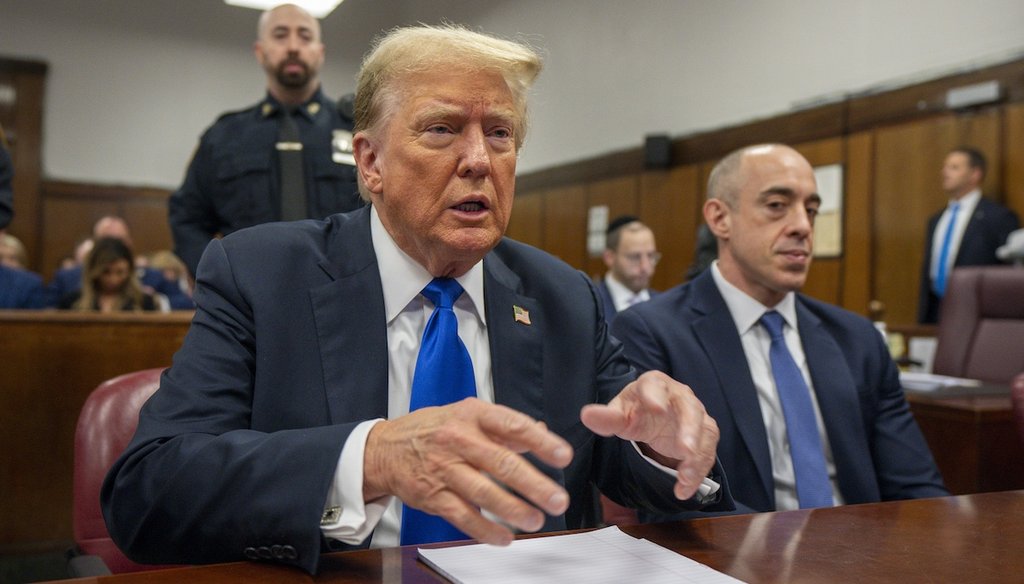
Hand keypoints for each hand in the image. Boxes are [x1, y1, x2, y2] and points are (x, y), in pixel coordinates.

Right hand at [363, 398, 572, 545]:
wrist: (383, 448)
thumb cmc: (432, 430)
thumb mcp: (467, 415)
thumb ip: (504, 427)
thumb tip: (541, 431)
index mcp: (472, 414)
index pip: (513, 425)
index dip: (541, 441)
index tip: (563, 456)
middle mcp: (458, 439)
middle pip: (501, 463)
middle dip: (534, 484)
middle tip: (557, 499)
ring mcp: (444, 468)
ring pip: (483, 492)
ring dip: (513, 510)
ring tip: (535, 520)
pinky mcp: (432, 495)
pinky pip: (462, 516)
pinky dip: (485, 529)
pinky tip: (504, 537)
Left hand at [580, 370, 718, 499]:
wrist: (656, 419)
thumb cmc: (637, 412)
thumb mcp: (619, 416)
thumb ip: (606, 417)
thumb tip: (586, 415)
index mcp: (655, 384)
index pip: (655, 385)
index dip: (655, 396)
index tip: (655, 408)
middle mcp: (680, 396)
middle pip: (690, 410)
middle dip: (689, 430)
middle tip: (685, 450)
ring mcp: (696, 414)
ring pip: (704, 433)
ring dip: (697, 457)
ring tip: (685, 478)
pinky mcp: (705, 433)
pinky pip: (706, 453)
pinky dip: (697, 472)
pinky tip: (684, 489)